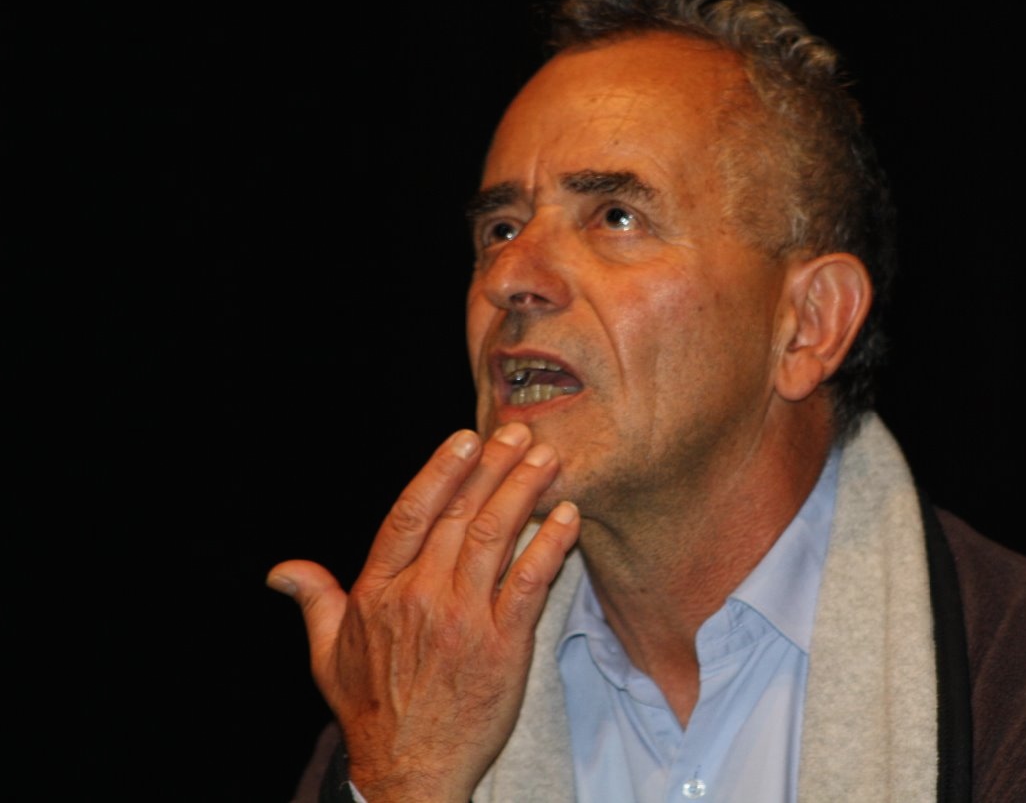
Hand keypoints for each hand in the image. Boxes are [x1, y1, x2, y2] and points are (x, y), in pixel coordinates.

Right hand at [267, 423, 579, 801]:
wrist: (409, 772)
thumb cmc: (371, 711)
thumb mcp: (327, 655)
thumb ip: (314, 601)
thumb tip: (282, 570)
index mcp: (379, 592)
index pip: (410, 514)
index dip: (440, 471)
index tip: (465, 439)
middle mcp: (420, 597)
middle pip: (459, 516)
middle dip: (492, 468)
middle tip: (518, 433)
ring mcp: (464, 620)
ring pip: (494, 538)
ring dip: (524, 492)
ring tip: (546, 459)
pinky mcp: (503, 646)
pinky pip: (530, 582)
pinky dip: (550, 545)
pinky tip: (567, 517)